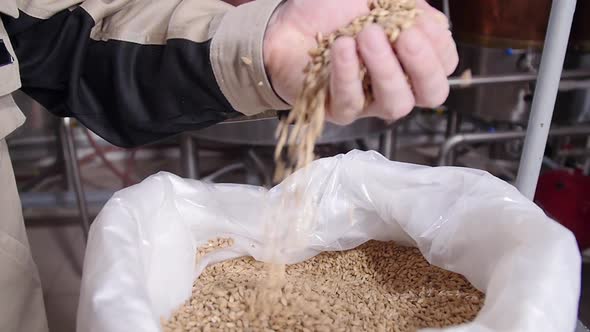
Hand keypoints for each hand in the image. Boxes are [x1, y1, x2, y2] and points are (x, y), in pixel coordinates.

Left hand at [264, 0, 457, 124]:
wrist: (289, 21)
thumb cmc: (333, 9)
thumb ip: (408, 4)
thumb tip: (434, 22)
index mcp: (412, 58)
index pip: (445, 64)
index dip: (438, 46)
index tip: (416, 22)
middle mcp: (396, 83)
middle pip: (431, 93)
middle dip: (423, 64)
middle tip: (404, 36)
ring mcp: (368, 101)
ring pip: (395, 102)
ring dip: (386, 69)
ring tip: (367, 35)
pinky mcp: (337, 109)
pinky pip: (350, 102)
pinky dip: (347, 73)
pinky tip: (342, 47)